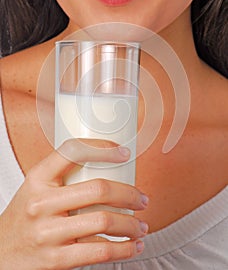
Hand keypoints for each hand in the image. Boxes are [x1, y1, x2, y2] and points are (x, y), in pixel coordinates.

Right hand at [0, 139, 148, 269]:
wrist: (1, 252)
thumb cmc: (26, 216)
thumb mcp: (36, 188)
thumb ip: (64, 178)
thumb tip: (107, 168)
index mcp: (37, 178)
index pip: (72, 151)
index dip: (103, 148)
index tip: (123, 152)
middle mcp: (41, 203)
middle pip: (99, 190)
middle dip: (130, 194)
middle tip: (142, 199)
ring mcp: (48, 232)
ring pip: (104, 221)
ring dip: (132, 224)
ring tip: (142, 226)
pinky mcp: (56, 260)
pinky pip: (100, 251)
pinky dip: (124, 249)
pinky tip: (132, 246)